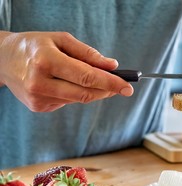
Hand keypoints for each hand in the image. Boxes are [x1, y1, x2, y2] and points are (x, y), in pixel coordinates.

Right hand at [0, 31, 132, 111]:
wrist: (3, 59)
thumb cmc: (35, 46)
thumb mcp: (61, 40)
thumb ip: (88, 54)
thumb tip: (112, 66)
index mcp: (46, 61)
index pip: (86, 76)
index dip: (110, 83)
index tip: (128, 87)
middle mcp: (40, 82)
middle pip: (85, 93)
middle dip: (107, 90)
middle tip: (121, 86)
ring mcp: (38, 98)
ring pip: (78, 99)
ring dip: (92, 91)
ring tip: (91, 78)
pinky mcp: (38, 107)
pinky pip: (67, 102)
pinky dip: (75, 94)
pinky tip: (66, 84)